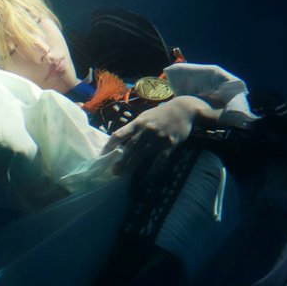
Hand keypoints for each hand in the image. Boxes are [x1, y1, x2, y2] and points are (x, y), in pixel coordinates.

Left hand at [104, 95, 220, 170]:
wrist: (183, 109)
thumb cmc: (161, 114)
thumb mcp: (145, 117)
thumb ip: (133, 127)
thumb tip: (118, 139)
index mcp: (138, 122)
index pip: (119, 134)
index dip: (109, 145)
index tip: (102, 155)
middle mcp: (146, 130)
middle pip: (129, 147)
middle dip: (119, 160)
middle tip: (112, 171)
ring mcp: (158, 137)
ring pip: (142, 154)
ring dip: (131, 165)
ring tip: (122, 174)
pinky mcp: (170, 144)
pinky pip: (160, 159)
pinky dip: (153, 168)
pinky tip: (147, 176)